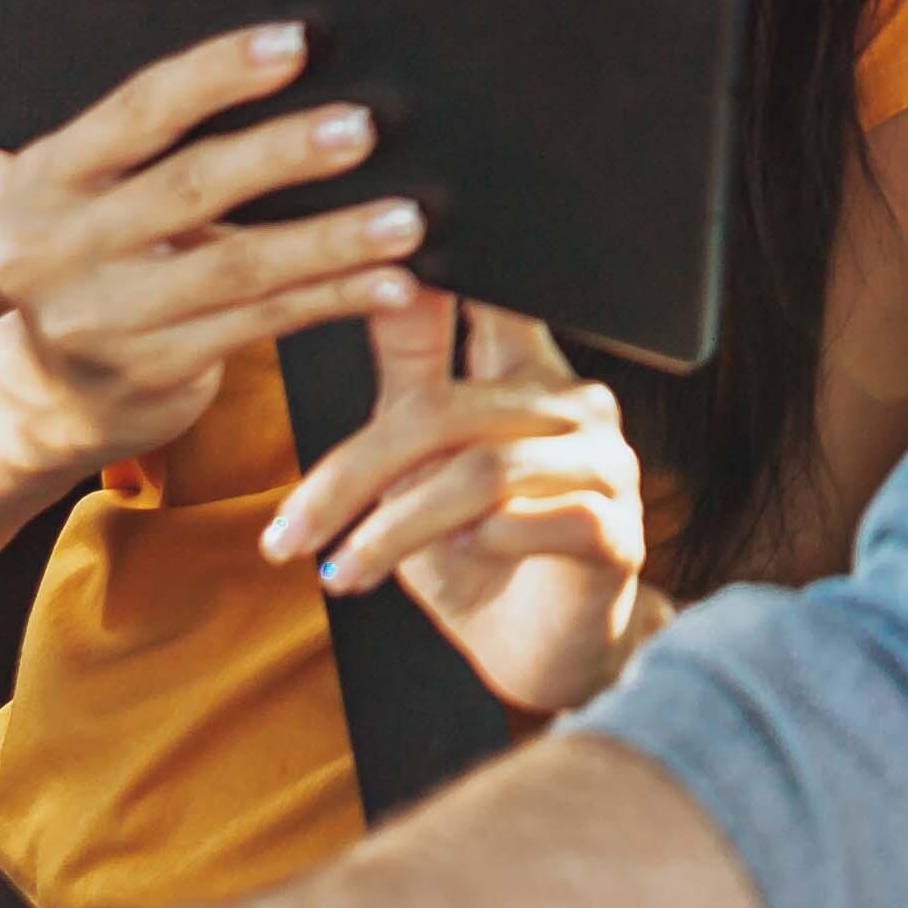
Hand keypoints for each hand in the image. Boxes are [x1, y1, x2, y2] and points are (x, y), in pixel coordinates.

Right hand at [0, 23, 427, 472]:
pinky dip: (335, 300)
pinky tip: (392, 284)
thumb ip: (160, 148)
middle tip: (363, 129)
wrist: (49, 389)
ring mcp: (101, 319)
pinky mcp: (150, 372)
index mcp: (47, 178)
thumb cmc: (103, 254)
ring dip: (331, 240)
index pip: (140, 110)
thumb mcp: (94, 195)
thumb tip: (299, 72)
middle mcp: (58, 247)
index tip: (296, 44)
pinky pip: (261, 325)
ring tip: (404, 220)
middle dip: (283, 154)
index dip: (218, 73)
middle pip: (189, 186)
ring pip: (236, 267)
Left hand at [259, 295, 659, 713]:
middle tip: (289, 533)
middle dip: (352, 474)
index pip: (491, 304)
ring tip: (344, 572)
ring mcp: (604, 465)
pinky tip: (463, 558)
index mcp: (525, 374)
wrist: (538, 651)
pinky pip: (544, 520)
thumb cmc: (473, 553)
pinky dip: (488, 541)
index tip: (375, 256)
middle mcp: (573, 406)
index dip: (438, 279)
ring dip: (397, 527)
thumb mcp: (419, 467)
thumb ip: (406, 377)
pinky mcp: (618, 531)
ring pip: (483, 472)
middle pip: (444, 411)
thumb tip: (373, 280)